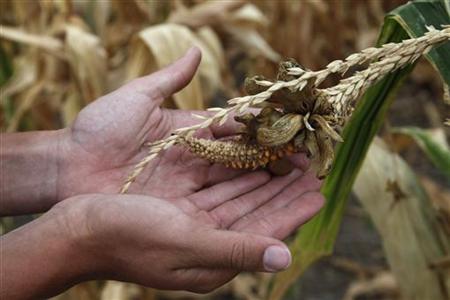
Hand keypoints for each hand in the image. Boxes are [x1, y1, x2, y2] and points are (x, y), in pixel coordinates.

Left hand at [57, 47, 320, 201]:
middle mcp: (195, 161)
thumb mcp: (136, 98)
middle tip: (310, 164)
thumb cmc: (98, 129)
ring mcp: (189, 187)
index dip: (263, 133)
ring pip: (238, 185)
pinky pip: (219, 207)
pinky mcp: (180, 209)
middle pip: (244, 162)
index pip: (235, 132)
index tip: (292, 132)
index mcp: (189, 133)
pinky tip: (273, 206)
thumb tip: (196, 50)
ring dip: (270, 186)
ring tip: (303, 185)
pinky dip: (247, 206)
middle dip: (277, 163)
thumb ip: (169, 78)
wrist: (67, 168)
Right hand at [57, 188, 322, 292]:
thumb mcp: (186, 243)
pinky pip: (219, 191)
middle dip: (286, 193)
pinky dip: (238, 178)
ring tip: (290, 166)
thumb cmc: (128, 237)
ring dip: (267, 183)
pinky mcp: (182, 211)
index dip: (294, 211)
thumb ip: (236, 249)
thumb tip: (285, 257)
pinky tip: (252, 166)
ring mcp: (195, 226)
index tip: (319, 192)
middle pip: (258, 213)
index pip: (267, 232)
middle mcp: (210, 243)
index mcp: (215, 258)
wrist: (79, 230)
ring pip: (241, 199)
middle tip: (312, 172)